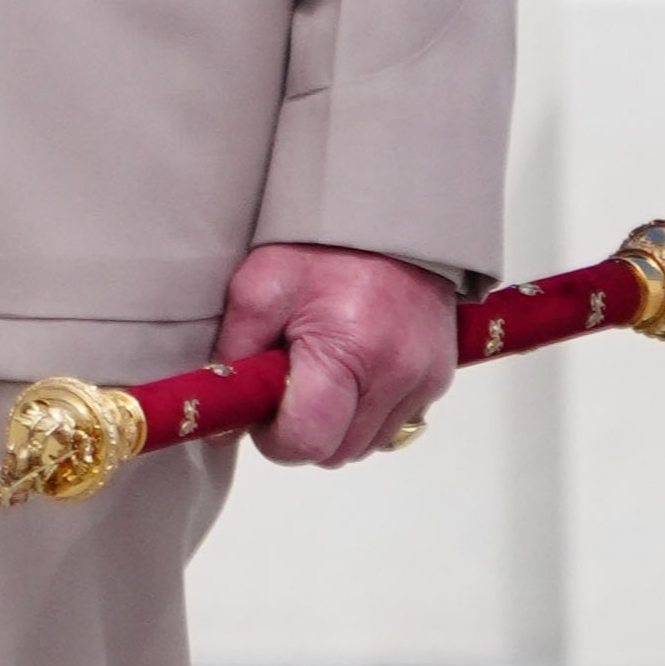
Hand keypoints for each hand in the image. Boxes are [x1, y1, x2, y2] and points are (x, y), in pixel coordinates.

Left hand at [217, 239, 457, 465]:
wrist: (389, 213)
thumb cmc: (321, 246)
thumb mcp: (258, 287)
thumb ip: (235, 356)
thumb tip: (226, 423)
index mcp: (349, 352)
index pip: (308, 442)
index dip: (275, 438)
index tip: (264, 409)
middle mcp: (396, 375)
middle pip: (337, 452)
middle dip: (305, 430)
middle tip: (289, 384)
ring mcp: (424, 379)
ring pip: (366, 444)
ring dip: (338, 424)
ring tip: (323, 372)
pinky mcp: (438, 377)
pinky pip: (392, 424)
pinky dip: (366, 411)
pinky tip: (352, 370)